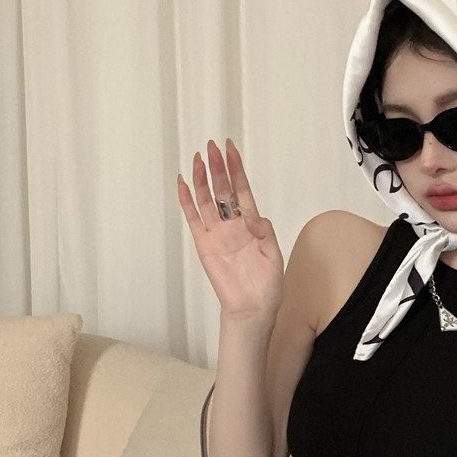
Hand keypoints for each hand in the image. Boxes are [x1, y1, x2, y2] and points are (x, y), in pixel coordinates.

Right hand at [178, 140, 283, 316]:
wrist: (252, 309)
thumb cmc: (267, 286)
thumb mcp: (274, 256)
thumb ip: (265, 233)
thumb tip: (253, 217)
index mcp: (252, 224)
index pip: (242, 189)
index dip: (236, 169)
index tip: (230, 149)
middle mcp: (233, 225)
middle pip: (223, 190)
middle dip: (218, 168)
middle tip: (211, 148)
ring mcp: (217, 234)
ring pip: (206, 201)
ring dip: (202, 180)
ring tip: (197, 160)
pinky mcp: (204, 245)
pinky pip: (193, 220)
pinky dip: (187, 203)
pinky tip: (182, 185)